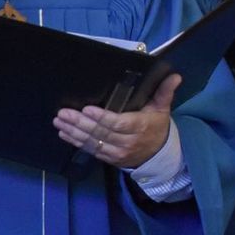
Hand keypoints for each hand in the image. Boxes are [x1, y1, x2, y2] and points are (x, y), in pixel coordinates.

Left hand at [53, 73, 181, 167]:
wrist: (159, 155)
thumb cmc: (156, 126)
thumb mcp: (162, 108)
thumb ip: (164, 92)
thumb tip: (175, 76)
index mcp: (140, 127)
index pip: (118, 123)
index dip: (102, 118)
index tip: (86, 109)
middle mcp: (127, 141)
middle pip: (101, 133)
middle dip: (80, 123)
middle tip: (63, 113)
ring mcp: (117, 152)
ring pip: (93, 142)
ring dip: (74, 132)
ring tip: (59, 121)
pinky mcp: (110, 158)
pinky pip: (91, 150)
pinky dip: (76, 142)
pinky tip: (64, 133)